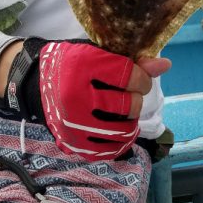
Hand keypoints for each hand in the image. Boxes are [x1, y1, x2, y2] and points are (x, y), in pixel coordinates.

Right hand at [4, 38, 170, 161]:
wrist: (36, 83)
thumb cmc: (74, 63)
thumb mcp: (98, 52)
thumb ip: (132, 60)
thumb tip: (166, 65)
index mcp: (83, 66)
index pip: (129, 76)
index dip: (143, 79)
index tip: (140, 79)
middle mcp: (76, 95)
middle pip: (128, 106)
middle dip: (136, 100)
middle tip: (130, 96)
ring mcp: (73, 123)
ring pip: (122, 130)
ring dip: (130, 122)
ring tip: (124, 113)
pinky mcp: (71, 142)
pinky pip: (108, 150)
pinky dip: (119, 142)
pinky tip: (118, 130)